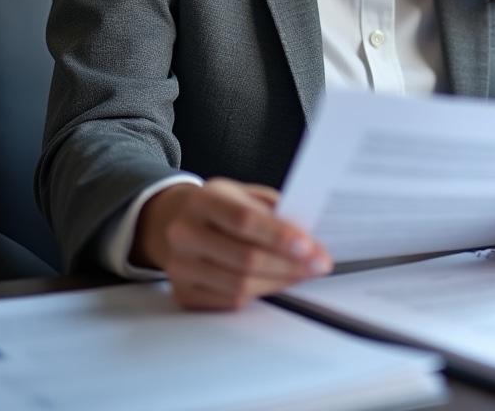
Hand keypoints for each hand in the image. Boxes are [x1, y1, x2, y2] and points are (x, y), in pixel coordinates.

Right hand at [132, 177, 331, 309]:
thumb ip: (272, 209)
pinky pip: (229, 300)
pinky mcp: (183, 292)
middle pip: (244, 258)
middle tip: (318, 264)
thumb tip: (308, 231)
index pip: (244, 221)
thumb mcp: (243, 193)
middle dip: (290, 264)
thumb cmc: (220, 206)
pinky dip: (260, 293)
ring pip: (239, 285)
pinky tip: (277, 282)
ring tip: (303, 274)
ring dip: (280, 282)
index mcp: (203, 201)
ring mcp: (180, 266)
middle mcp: (185, 233)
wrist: (176, 220)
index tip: (309, 246)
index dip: (279, 236)